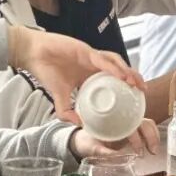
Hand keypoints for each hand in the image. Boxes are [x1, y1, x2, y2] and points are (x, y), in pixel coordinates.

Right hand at [8, 27, 145, 121]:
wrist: (32, 55)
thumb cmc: (46, 71)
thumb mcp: (59, 98)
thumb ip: (67, 112)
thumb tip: (79, 126)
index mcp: (89, 75)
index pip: (112, 79)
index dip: (125, 87)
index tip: (134, 99)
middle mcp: (93, 65)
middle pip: (119, 70)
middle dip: (133, 79)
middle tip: (142, 92)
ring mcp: (91, 56)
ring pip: (116, 62)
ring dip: (128, 72)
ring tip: (136, 84)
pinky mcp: (85, 50)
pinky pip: (103, 60)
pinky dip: (114, 68)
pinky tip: (121, 76)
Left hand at [69, 119, 159, 157]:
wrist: (82, 140)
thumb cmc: (87, 142)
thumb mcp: (92, 148)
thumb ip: (103, 153)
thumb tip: (117, 158)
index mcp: (113, 123)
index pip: (130, 126)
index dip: (137, 139)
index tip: (138, 153)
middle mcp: (123, 121)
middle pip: (143, 122)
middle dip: (150, 136)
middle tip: (152, 151)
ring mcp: (128, 125)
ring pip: (147, 124)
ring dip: (153, 136)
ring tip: (153, 151)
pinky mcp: (132, 131)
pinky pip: (146, 129)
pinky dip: (152, 136)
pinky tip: (152, 148)